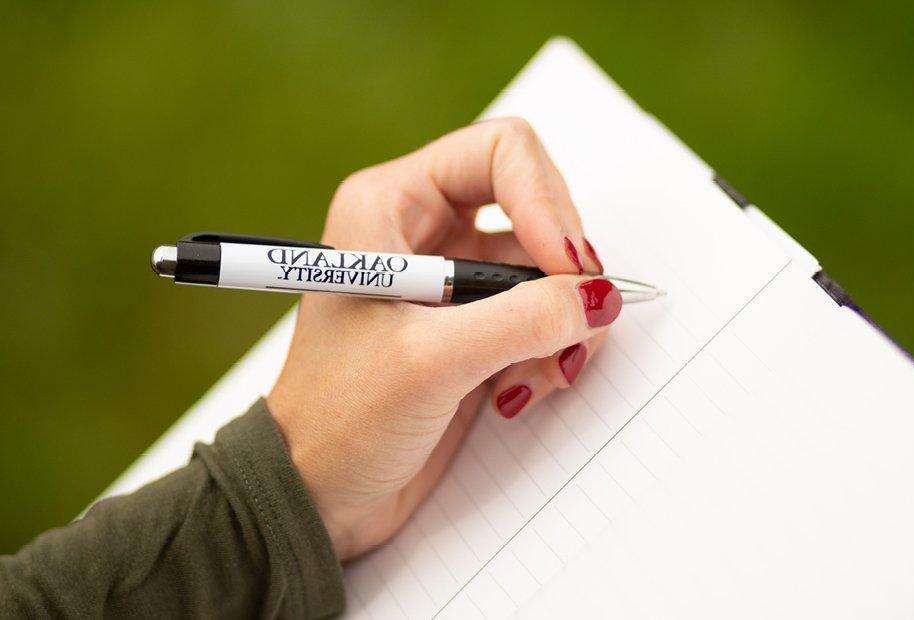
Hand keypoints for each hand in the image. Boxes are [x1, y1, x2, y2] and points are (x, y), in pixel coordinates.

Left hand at [266, 118, 619, 559]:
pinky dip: (550, 351)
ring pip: (548, 268)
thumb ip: (523, 321)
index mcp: (391, 205)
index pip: (500, 153)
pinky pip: (542, 316)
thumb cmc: (338, 421)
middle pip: (536, 206)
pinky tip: (519, 391)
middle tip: (574, 324)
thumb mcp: (431, 363)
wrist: (316, 497)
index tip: (566, 268)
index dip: (546, 202)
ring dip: (561, 321)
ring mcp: (452, 282)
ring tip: (544, 373)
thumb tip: (598, 297)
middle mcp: (423, 230)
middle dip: (564, 269)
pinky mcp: (472, 330)